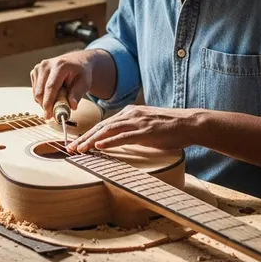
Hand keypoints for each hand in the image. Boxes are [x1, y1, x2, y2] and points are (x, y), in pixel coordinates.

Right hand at [30, 51, 95, 118]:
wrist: (75, 61)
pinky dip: (43, 97)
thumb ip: (78, 93)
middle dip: (46, 106)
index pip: (51, 87)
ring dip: (45, 102)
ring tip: (59, 98)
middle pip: (40, 91)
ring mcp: (38, 68)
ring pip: (36, 93)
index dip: (48, 102)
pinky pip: (36, 91)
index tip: (48, 115)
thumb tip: (72, 106)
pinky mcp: (34, 72)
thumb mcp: (84, 83)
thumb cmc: (80, 73)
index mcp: (60, 65)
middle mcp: (46, 65)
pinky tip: (53, 93)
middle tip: (55, 114)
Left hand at [66, 105, 196, 153]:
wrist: (190, 123)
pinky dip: (110, 141)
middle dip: (84, 137)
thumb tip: (120, 141)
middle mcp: (131, 114)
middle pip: (102, 126)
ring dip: (92, 140)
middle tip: (70, 148)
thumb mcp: (147, 125)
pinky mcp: (146, 131)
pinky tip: (99, 146)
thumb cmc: (171, 127)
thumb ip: (133, 130)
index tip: (76, 143)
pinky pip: (124, 137)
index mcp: (130, 112)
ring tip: (80, 149)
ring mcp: (138, 122)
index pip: (104, 124)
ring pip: (109, 130)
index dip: (88, 133)